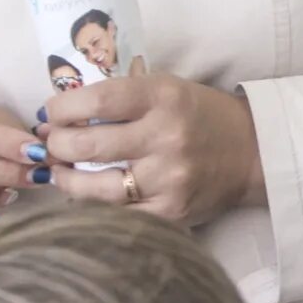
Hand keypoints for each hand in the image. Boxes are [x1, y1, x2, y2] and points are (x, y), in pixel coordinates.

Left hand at [39, 73, 262, 226]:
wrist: (251, 152)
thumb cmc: (199, 116)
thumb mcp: (165, 88)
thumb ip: (119, 97)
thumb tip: (57, 116)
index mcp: (163, 97)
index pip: (96, 100)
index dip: (62, 109)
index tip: (51, 113)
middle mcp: (166, 136)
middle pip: (87, 145)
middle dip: (56, 145)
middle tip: (50, 144)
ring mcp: (168, 179)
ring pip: (95, 187)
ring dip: (66, 179)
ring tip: (60, 172)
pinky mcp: (171, 211)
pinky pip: (117, 213)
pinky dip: (93, 205)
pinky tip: (87, 194)